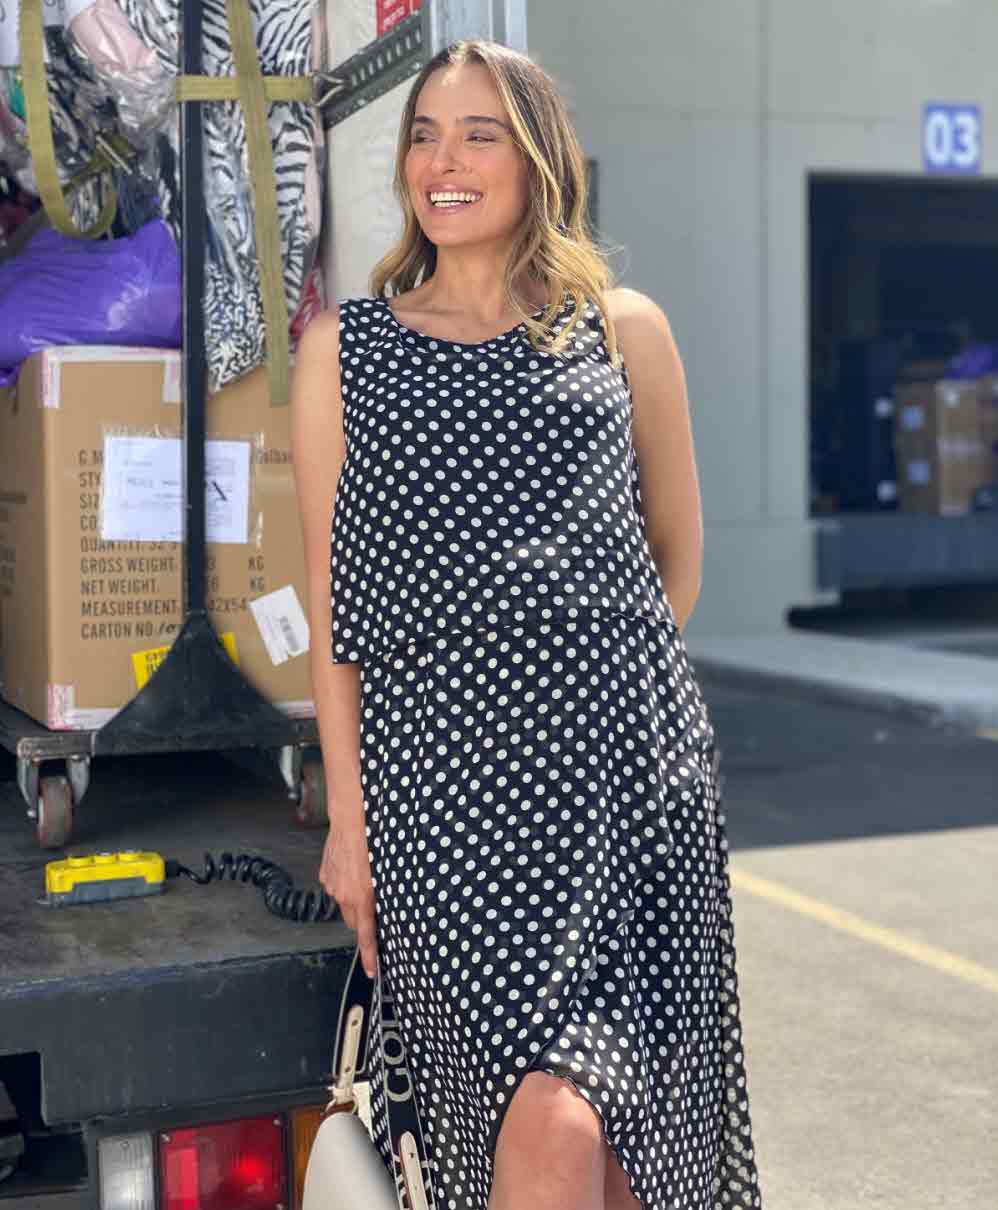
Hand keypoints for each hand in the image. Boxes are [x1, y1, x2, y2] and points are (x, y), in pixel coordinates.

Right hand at [320, 817, 378, 979]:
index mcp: (362, 898)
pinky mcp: (325, 875)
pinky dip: (344, 884)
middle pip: (354, 922)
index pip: (366, 936)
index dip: (369, 956)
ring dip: (353, 899)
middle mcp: (344, 896)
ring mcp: (332, 886)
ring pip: (345, 904)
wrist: (351, 819)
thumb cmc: (373, 841)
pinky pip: (336, 888)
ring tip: (362, 877)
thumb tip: (387, 908)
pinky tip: (352, 868)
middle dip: (364, 919)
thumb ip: (383, 895)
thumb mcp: (387, 871)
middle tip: (374, 905)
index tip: (372, 971)